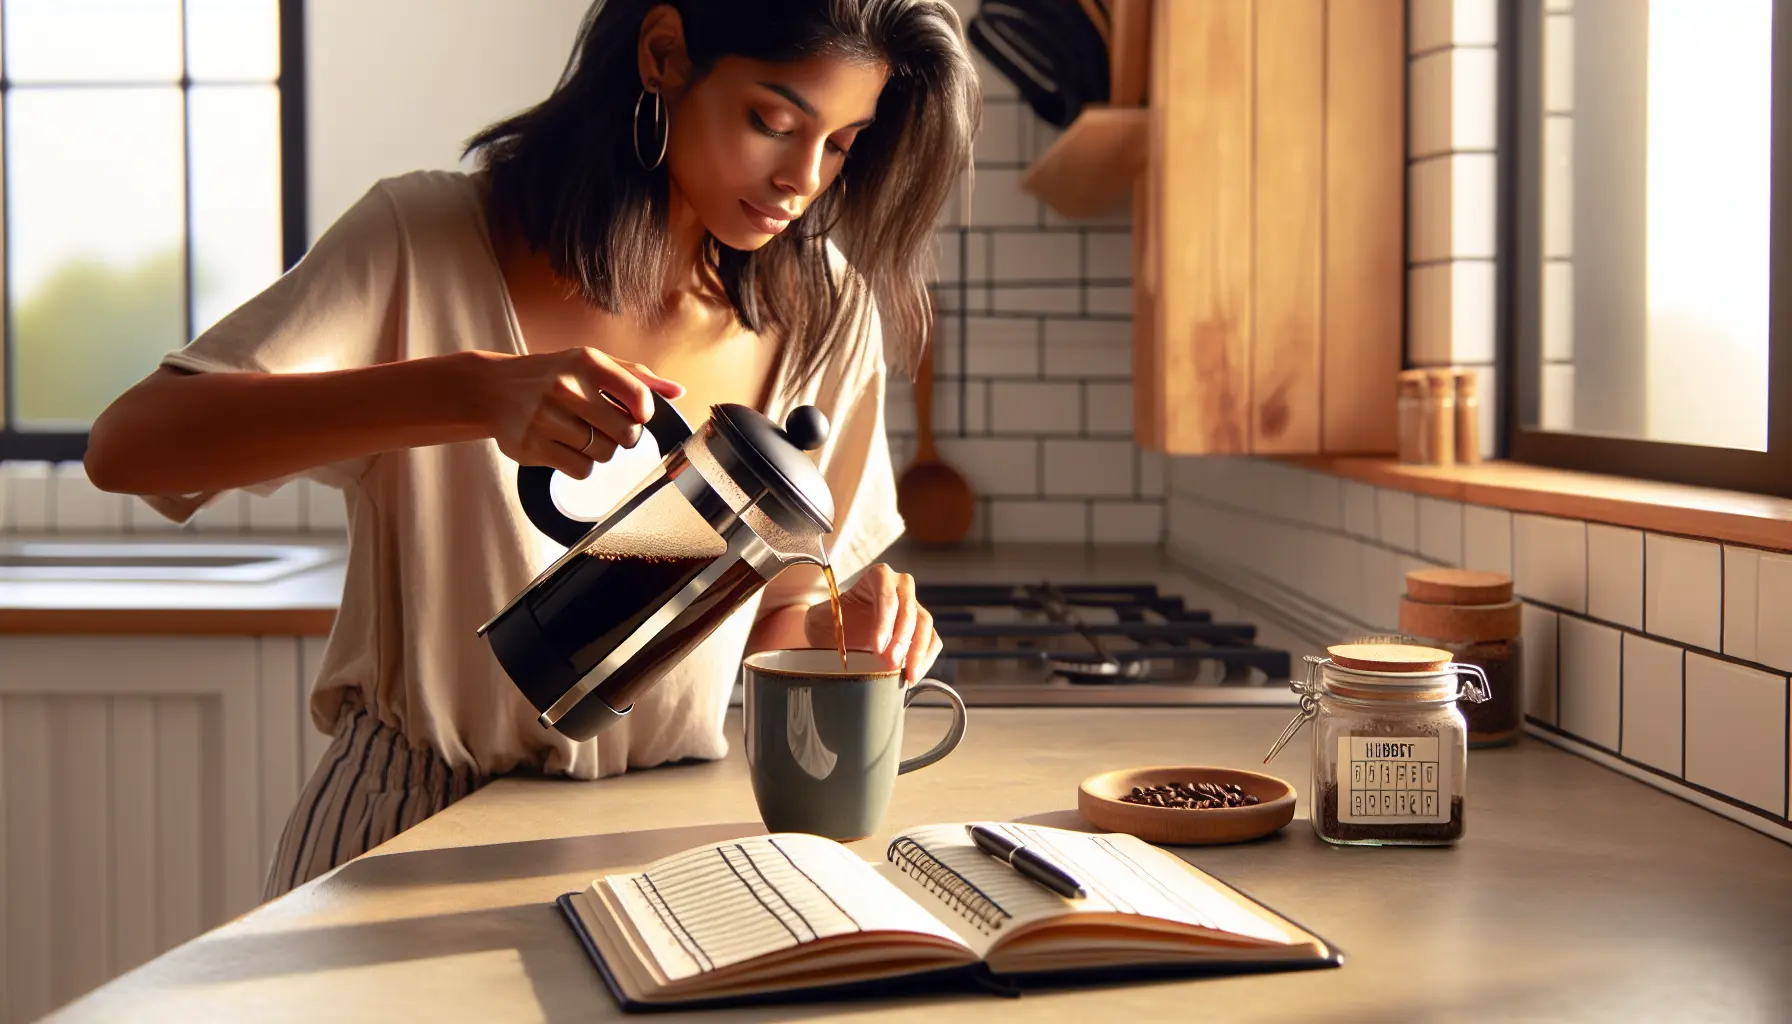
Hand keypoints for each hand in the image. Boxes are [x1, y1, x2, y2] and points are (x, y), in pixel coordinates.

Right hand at [471, 347, 684, 477]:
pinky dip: (581, 464)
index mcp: (586, 362)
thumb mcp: (592, 363)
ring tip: (581, 433)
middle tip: (608, 427)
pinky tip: (567, 447)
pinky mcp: (532, 446)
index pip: (639, 395)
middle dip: (624, 436)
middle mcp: (565, 388)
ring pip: (604, 454)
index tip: (637, 414)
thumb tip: (678, 391)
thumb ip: (637, 377)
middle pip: (626, 433)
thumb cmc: (551, 375)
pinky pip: (581, 470)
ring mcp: (546, 418)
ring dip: (600, 450)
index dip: (645, 412)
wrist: (493, 389)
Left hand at [804, 564, 941, 683]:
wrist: (839, 633)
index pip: (887, 596)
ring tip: (906, 676)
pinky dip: (925, 660)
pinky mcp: (922, 629)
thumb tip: (833, 637)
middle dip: (902, 640)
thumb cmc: (832, 621)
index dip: (884, 623)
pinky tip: (911, 677)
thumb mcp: (820, 617)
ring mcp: (914, 607)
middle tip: (892, 664)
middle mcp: (901, 587)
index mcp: (878, 576)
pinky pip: (932, 642)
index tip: (877, 648)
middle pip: (910, 611)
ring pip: (925, 626)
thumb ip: (823, 621)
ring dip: (917, 652)